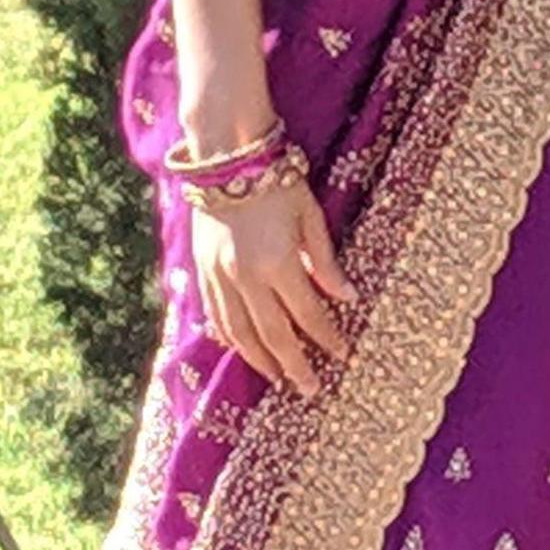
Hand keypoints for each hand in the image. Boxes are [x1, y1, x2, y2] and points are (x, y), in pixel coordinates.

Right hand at [193, 178, 354, 396]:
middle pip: (271, 334)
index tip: (341, 354)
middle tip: (310, 389)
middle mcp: (245, 278)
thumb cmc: (279, 182)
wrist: (227, 161)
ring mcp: (219, 278)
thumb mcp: (311, 216)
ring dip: (260, 360)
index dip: (325, 336)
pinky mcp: (202, 273)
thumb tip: (348, 297)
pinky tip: (243, 348)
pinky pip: (217, 317)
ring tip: (279, 378)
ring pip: (240, 333)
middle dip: (293, 364)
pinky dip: (231, 338)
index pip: (306, 313)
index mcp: (277, 263)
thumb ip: (325, 260)